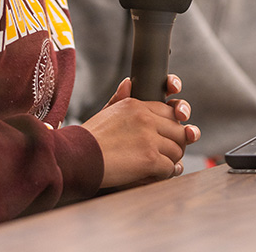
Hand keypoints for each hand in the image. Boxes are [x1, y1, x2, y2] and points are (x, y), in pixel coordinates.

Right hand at [82, 75, 200, 188]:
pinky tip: (154, 175)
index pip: (168, 111)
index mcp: (136, 104)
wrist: (77, 157)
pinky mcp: (150, 158)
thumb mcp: (105, 111)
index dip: (171, 125)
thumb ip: (120, 98)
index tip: (168, 136)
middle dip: (174, 143)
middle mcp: (145, 118)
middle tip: (166, 153)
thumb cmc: (89, 138)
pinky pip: (170, 167)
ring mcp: (149, 138)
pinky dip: (164, 174)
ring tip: (159, 165)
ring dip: (170, 160)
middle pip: (178, 130)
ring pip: (177, 149)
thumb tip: (129, 82)